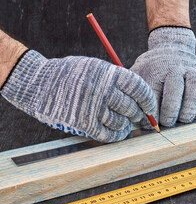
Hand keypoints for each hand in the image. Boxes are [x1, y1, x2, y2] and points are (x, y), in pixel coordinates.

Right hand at [0, 50, 155, 141]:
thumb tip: (138, 97)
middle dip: (138, 116)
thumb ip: (115, 80)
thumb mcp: (94, 67)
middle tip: (137, 118)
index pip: (138, 88)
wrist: (38, 82)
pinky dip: (115, 136)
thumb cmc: (69, 74)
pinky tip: (117, 134)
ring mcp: (92, 107)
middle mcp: (102, 89)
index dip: (148, 100)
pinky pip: (107, 134)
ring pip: (120, 123)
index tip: (150, 108)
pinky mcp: (82, 122)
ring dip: (125, 127)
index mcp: (107, 73)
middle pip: (131, 107)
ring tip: (125, 125)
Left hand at [130, 27, 195, 127]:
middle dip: (171, 109)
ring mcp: (193, 71)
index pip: (153, 90)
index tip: (151, 123)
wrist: (173, 48)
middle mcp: (175, 67)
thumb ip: (136, 93)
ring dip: (190, 107)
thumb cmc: (152, 69)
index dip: (152, 110)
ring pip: (195, 87)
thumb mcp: (139, 74)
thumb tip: (135, 117)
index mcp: (156, 68)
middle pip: (175, 87)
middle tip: (167, 123)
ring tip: (184, 119)